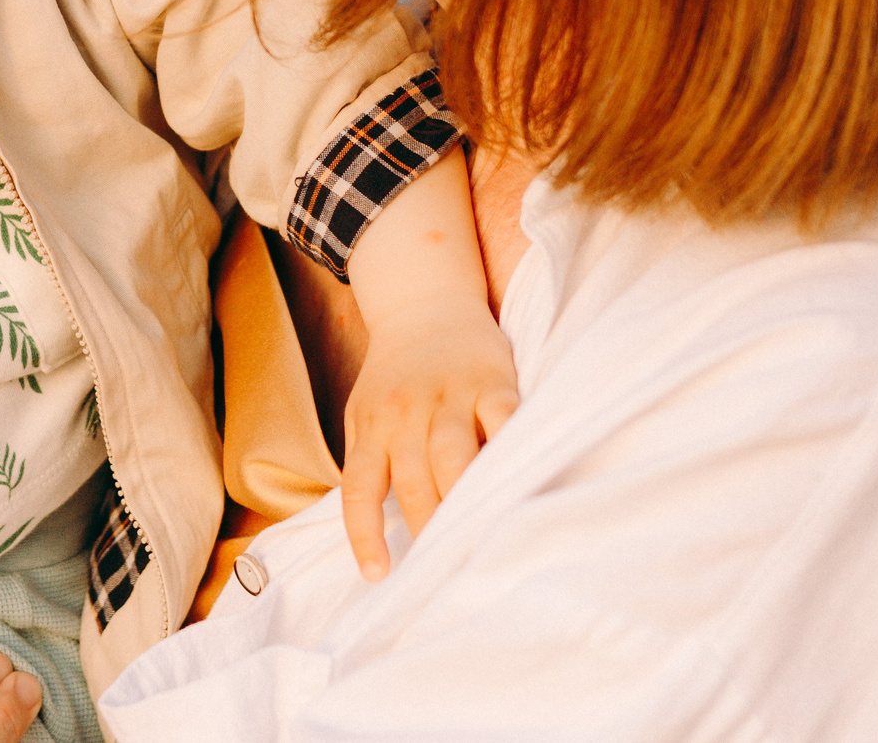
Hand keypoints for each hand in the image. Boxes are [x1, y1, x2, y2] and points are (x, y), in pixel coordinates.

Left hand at [339, 307, 517, 579]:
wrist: (426, 302)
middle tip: (448, 570)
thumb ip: (370, 461)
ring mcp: (449, 396)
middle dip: (429, 528)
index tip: (379, 575)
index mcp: (371, 425)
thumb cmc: (395, 375)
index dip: (365, 534)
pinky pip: (502, 423)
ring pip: (452, 459)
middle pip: (413, 482)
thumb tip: (377, 531)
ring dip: (464, 502)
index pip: (360, 488)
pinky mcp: (491, 382)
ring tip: (480, 541)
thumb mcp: (366, 412)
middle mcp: (404, 412)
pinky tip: (517, 485)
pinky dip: (508, 453)